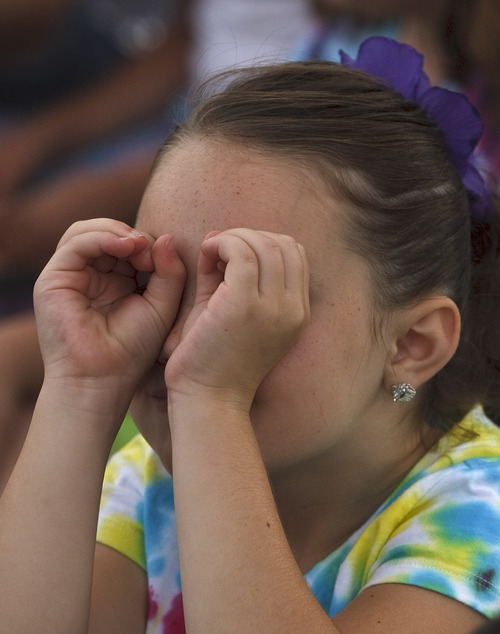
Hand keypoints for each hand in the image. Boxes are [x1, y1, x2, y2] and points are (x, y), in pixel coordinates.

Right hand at [34, 219, 185, 393]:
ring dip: (115, 230)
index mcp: (116, 281)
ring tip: (137, 244)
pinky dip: (100, 237)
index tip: (162, 258)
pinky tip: (123, 245)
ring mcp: (70, 276)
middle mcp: (91, 276)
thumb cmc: (133, 351)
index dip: (146, 243)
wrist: (103, 380)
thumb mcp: (162, 305)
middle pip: (106, 232)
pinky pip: (75, 243)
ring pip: (87, 231)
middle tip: (148, 249)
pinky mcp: (53, 279)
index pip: (126, 243)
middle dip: (131, 234)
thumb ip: (169, 272)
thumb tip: (165, 236)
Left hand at [165, 229, 309, 408]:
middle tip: (220, 249)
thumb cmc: (215, 359)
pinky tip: (207, 254)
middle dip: (249, 235)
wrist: (209, 400)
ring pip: (263, 244)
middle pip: (284, 244)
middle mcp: (292, 309)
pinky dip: (222, 244)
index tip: (234, 254)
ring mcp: (272, 308)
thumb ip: (228, 274)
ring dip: (234, 238)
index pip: (295, 253)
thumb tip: (220, 237)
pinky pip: (241, 253)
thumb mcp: (231, 312)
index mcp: (297, 312)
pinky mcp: (244, 306)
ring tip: (212, 252)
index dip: (264, 242)